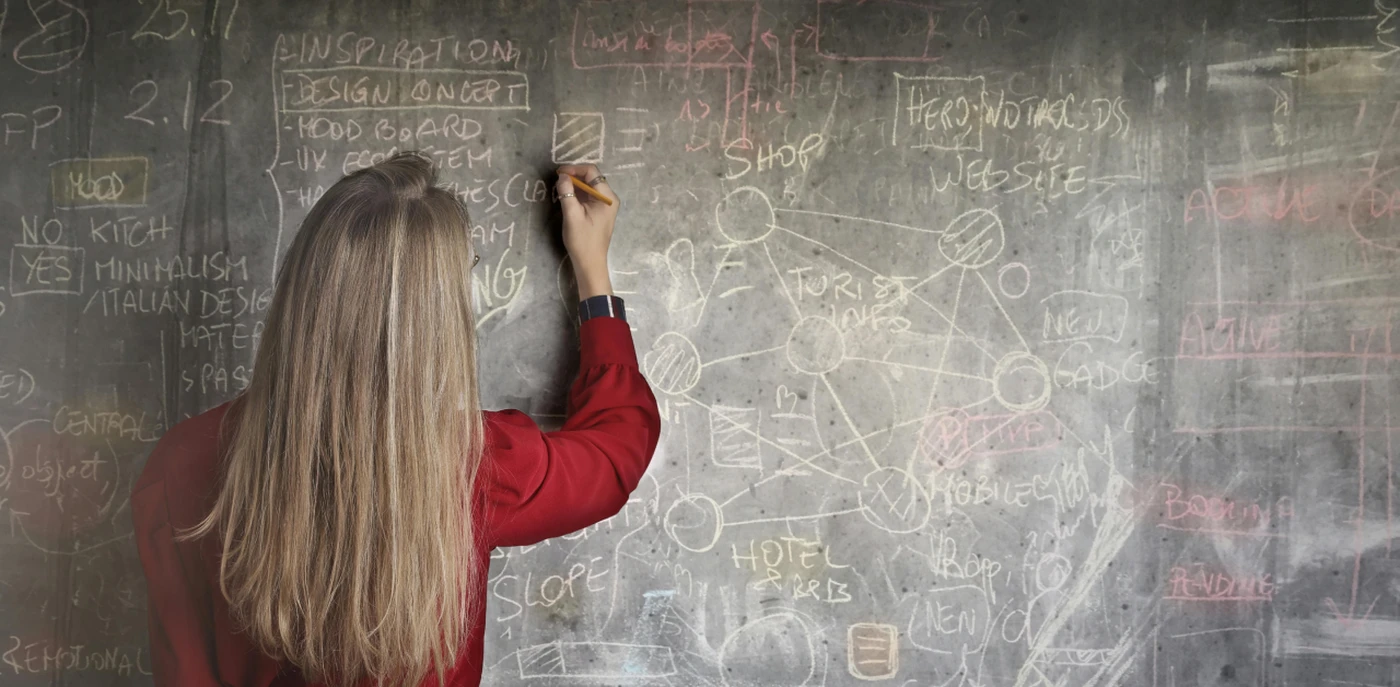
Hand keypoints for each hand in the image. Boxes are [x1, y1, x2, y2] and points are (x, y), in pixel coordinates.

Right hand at [555, 164, 618, 298]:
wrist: (590, 263)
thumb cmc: (582, 240)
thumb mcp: (572, 214)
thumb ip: (566, 192)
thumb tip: (562, 176)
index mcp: (607, 197)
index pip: (592, 172)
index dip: (574, 169)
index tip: (559, 173)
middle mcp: (609, 198)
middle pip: (591, 177)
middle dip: (574, 176)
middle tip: (557, 180)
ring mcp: (605, 205)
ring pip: (588, 186)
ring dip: (574, 185)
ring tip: (559, 188)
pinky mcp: (599, 212)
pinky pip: (588, 196)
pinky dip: (577, 194)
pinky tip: (566, 197)